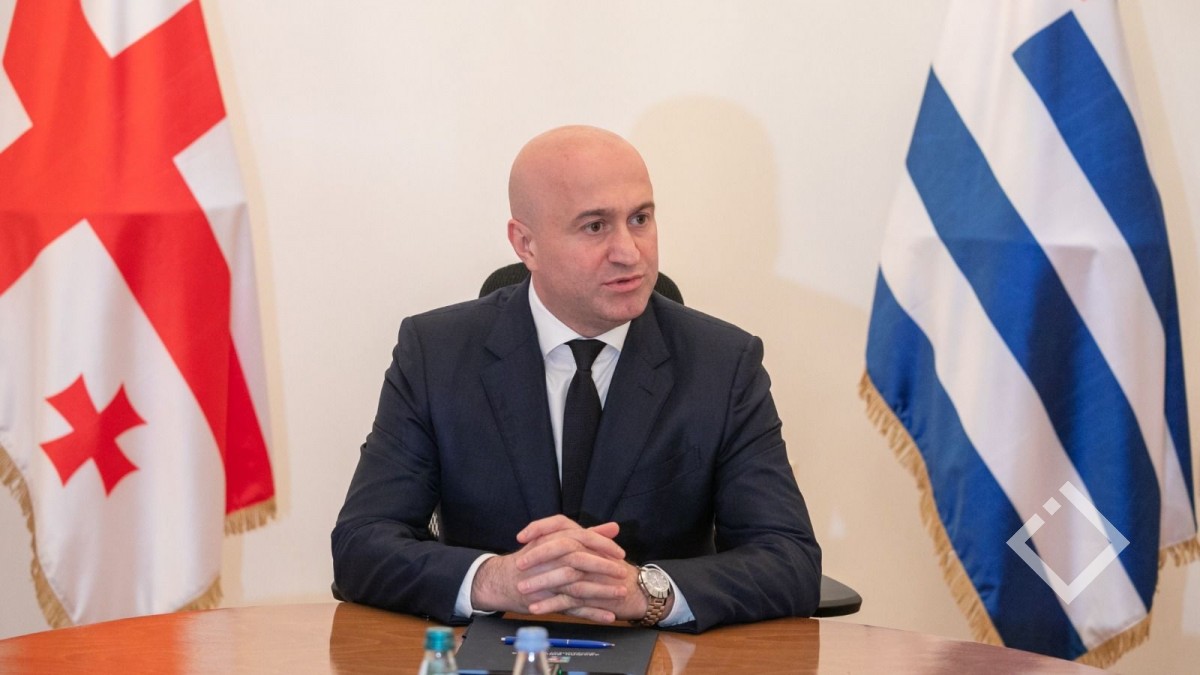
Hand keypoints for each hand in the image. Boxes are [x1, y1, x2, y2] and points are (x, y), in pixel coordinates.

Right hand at [470, 515, 641, 621]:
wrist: (503, 580)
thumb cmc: (533, 558)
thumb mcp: (556, 539)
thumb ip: (587, 533)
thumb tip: (614, 527)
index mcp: (553, 541)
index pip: (582, 538)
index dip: (602, 545)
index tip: (620, 553)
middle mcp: (549, 559)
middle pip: (580, 561)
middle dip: (603, 568)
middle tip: (622, 573)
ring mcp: (547, 581)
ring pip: (578, 586)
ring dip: (602, 592)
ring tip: (621, 595)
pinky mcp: (546, 601)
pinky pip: (572, 608)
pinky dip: (591, 613)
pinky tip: (608, 616)